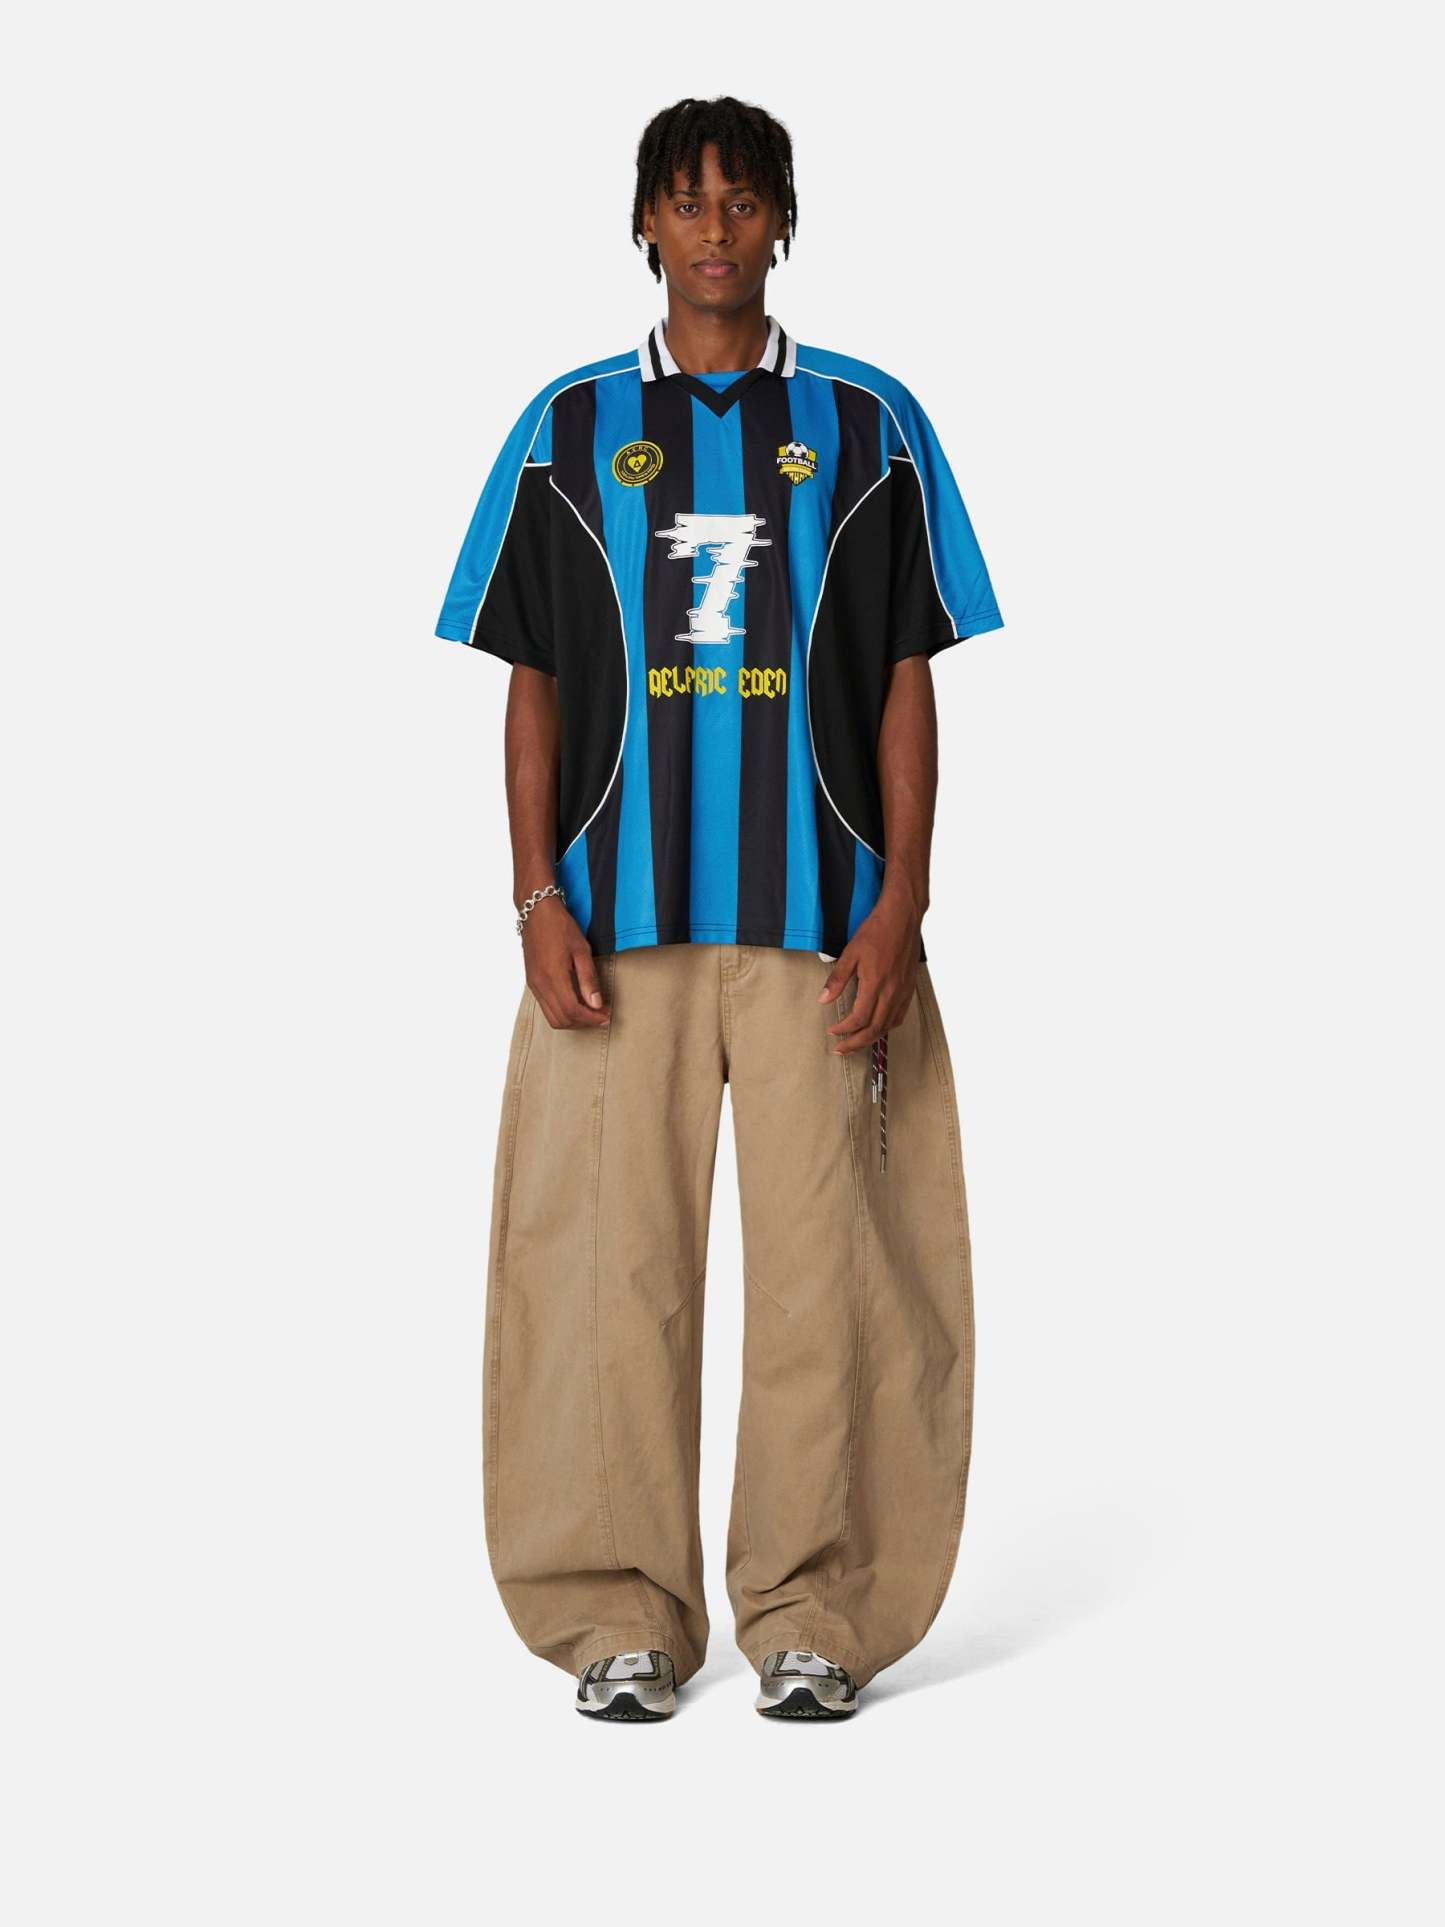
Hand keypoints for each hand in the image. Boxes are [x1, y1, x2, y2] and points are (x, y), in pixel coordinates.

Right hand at [522, 896, 610, 1028]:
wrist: (535, 912)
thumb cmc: (560, 926)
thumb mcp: (581, 950)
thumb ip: (588, 979)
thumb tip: (596, 1004)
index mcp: (553, 977)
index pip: (573, 1011)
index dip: (592, 1018)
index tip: (606, 1016)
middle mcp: (540, 985)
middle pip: (562, 1020)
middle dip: (584, 1022)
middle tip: (601, 1014)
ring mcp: (533, 984)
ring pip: (552, 1018)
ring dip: (572, 1020)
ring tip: (590, 1011)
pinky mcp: (531, 982)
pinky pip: (545, 1007)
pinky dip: (562, 1011)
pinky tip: (576, 1002)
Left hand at [816, 893, 920, 1054]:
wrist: (902, 918)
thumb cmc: (876, 932)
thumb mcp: (850, 954)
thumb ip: (837, 980)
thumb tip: (823, 1000)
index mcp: (875, 984)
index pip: (859, 1019)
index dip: (844, 1030)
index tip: (832, 1031)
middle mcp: (892, 992)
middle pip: (874, 1029)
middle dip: (856, 1043)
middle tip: (841, 1049)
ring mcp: (903, 991)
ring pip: (888, 1025)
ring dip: (871, 1038)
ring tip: (857, 1042)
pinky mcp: (909, 988)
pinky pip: (899, 1015)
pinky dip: (887, 1026)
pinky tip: (878, 1026)